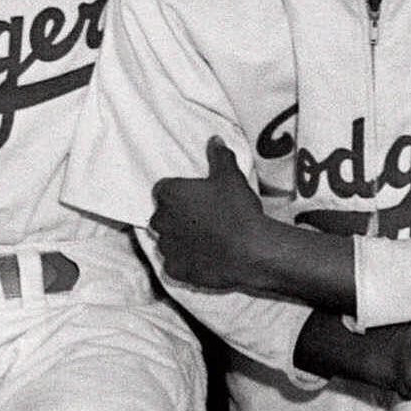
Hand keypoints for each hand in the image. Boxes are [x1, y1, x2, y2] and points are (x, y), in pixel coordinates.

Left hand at [152, 137, 269, 290]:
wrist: (249, 250)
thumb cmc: (237, 210)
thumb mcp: (231, 176)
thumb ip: (219, 156)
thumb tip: (214, 140)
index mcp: (169, 194)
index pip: (163, 189)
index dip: (180, 193)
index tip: (197, 198)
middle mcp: (160, 220)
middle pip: (162, 215)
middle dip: (177, 217)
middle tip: (204, 219)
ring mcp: (165, 247)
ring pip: (167, 241)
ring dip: (180, 240)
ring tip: (206, 240)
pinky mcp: (174, 270)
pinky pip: (174, 264)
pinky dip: (185, 262)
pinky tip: (204, 258)